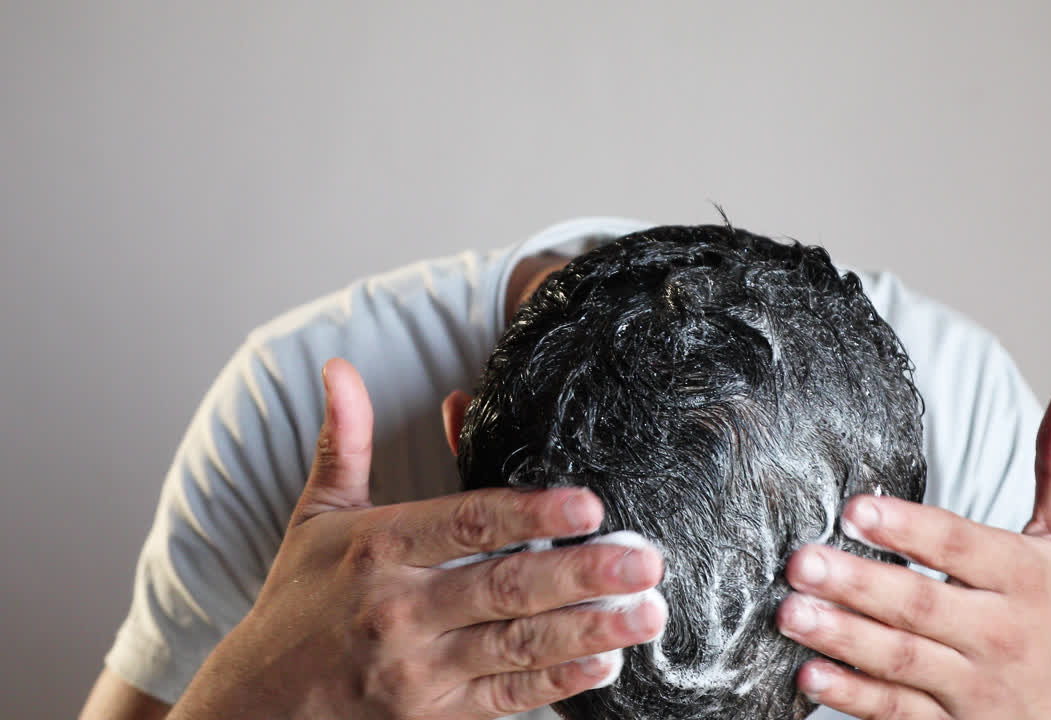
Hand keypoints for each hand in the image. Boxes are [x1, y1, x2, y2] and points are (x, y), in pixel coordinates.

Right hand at [169, 358, 665, 719]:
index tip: (587, 504)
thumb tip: (341, 369)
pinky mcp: (434, 717)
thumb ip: (344, 443)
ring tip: (647, 613)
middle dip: (582, 575)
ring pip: (516, 647)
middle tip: (645, 559)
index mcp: (377, 550)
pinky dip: (557, 683)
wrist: (258, 706)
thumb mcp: (315, 517)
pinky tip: (605, 662)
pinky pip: (506, 698)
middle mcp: (400, 611)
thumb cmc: (296, 601)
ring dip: (588, 630)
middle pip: (503, 589)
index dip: (528, 515)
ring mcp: (419, 672)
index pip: (465, 524)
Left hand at [777, 386, 1050, 718]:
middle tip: (802, 561)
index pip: (960, 547)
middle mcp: (998, 632)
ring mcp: (973, 684)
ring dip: (843, 637)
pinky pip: (897, 711)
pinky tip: (809, 674)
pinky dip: (854, 696)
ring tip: (791, 613)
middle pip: (921, 605)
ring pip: (902, 660)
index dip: (909, 528)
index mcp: (1023, 577)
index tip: (856, 509)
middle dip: (859, 583)